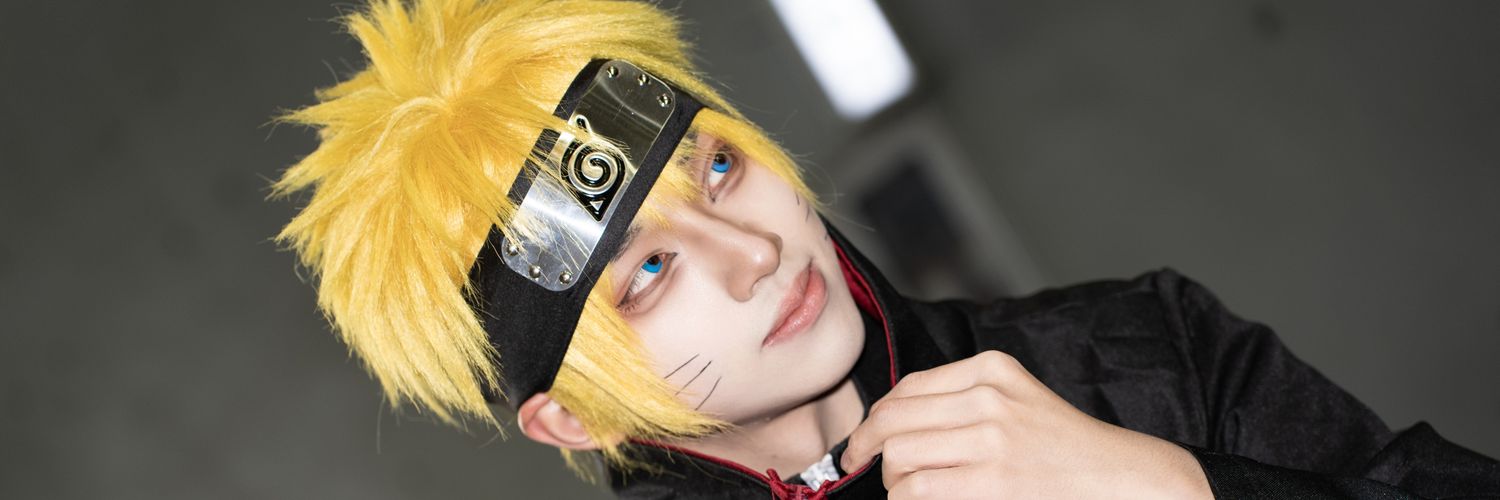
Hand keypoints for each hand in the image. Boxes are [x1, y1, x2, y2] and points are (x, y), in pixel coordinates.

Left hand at [841, 351, 1210, 498]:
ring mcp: (993, 437)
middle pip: (892, 418)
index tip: (861, 441)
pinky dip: (906, 499)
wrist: (1120, 476)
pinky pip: (919, 488)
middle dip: (865, 447)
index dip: (873, 418)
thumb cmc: (1061, 447)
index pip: (906, 388)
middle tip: (857, 466)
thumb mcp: (1014, 401)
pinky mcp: (996, 480)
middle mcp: (988, 395)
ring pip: (898, 455)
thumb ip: (960, 401)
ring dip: (889, 479)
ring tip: (902, 490)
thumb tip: (887, 424)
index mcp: (990, 369)